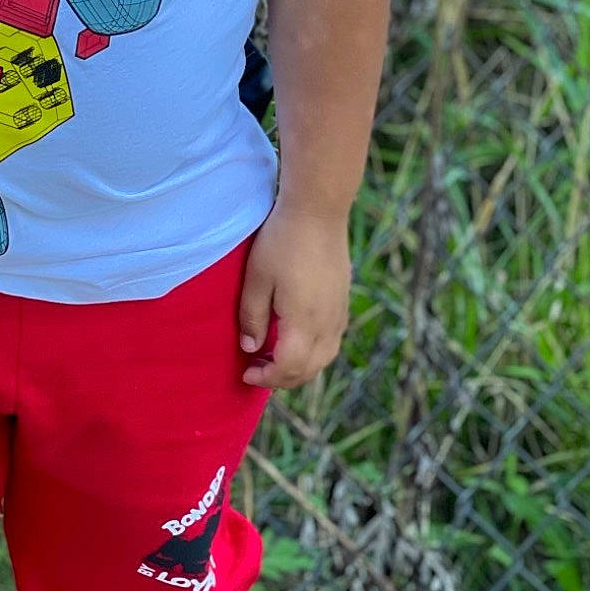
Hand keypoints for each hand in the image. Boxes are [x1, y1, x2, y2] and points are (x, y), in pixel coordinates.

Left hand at [237, 204, 350, 389]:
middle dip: (282, 378)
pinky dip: (314, 352)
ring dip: (300, 367)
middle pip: (309, 370)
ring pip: (324, 358)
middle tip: (257, 370)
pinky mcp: (343, 302)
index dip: (266, 377)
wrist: (318, 211)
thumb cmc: (281, 242)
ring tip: (274, 359)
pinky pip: (332, 341)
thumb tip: (251, 349)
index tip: (246, 373)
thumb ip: (252, 317)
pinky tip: (296, 339)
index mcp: (304, 323)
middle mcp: (328, 324)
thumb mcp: (256, 279)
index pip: (288, 368)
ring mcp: (339, 313)